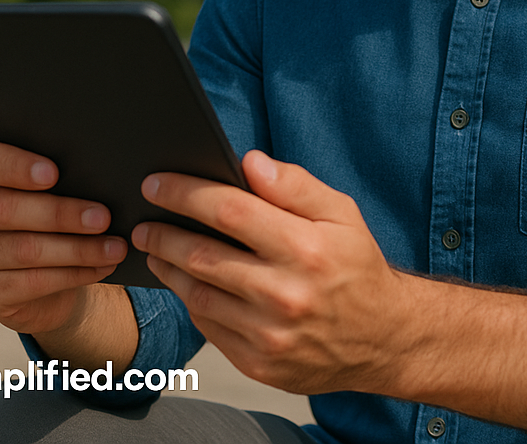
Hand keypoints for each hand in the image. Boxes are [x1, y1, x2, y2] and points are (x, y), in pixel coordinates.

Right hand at [0, 139, 129, 337]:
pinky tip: (101, 267)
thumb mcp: (54, 186)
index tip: (54, 173)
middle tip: (103, 217)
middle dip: (61, 213)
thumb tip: (98, 170)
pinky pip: (31, 283)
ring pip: (24, 250)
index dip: (13, 166)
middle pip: (5, 209)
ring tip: (114, 246)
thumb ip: (61, 172)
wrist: (46, 269)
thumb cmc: (54, 209)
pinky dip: (73, 274)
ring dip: (77, 249)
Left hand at [131, 150, 408, 394]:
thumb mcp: (341, 212)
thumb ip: (295, 184)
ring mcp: (270, 335)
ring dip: (169, 267)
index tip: (157, 182)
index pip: (229, 211)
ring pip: (199, 294)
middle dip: (163, 232)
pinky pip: (209, 328)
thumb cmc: (356, 266)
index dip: (186, 192)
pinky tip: (186, 282)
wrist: (384, 339)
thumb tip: (249, 162)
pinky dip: (192, 301)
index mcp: (306, 248)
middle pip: (204, 255)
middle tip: (142, 221)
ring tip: (155, 247)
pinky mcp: (260, 364)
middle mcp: (286, 294)